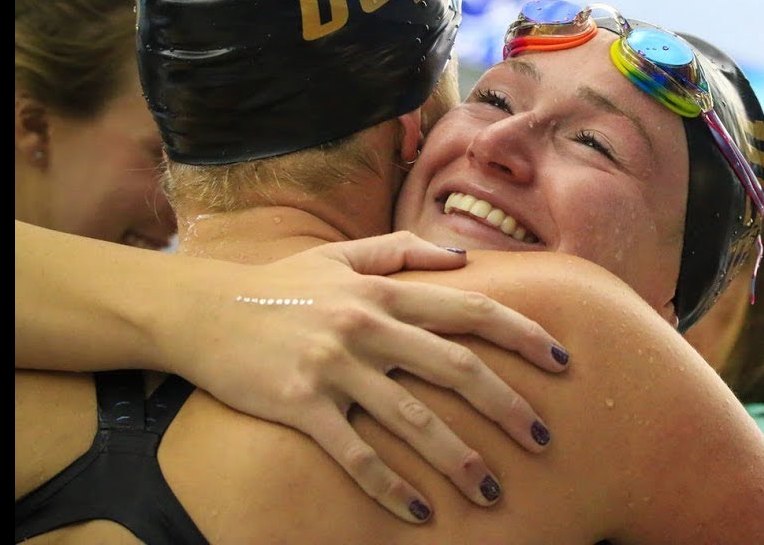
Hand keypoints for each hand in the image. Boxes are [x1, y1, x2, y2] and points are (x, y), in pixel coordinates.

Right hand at [167, 231, 569, 522]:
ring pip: (414, 418)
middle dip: (507, 406)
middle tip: (543, 440)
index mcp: (384, 292)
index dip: (522, 334)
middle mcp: (368, 327)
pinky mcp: (302, 405)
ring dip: (458, 459)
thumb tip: (463, 258)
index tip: (562, 359)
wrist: (202, 310)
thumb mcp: (342, 255)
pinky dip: (390, 486)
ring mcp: (335, 368)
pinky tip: (419, 512)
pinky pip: (356, 454)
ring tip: (492, 491)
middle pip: (457, 368)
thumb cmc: (279, 283)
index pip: (470, 310)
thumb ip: (403, 252)